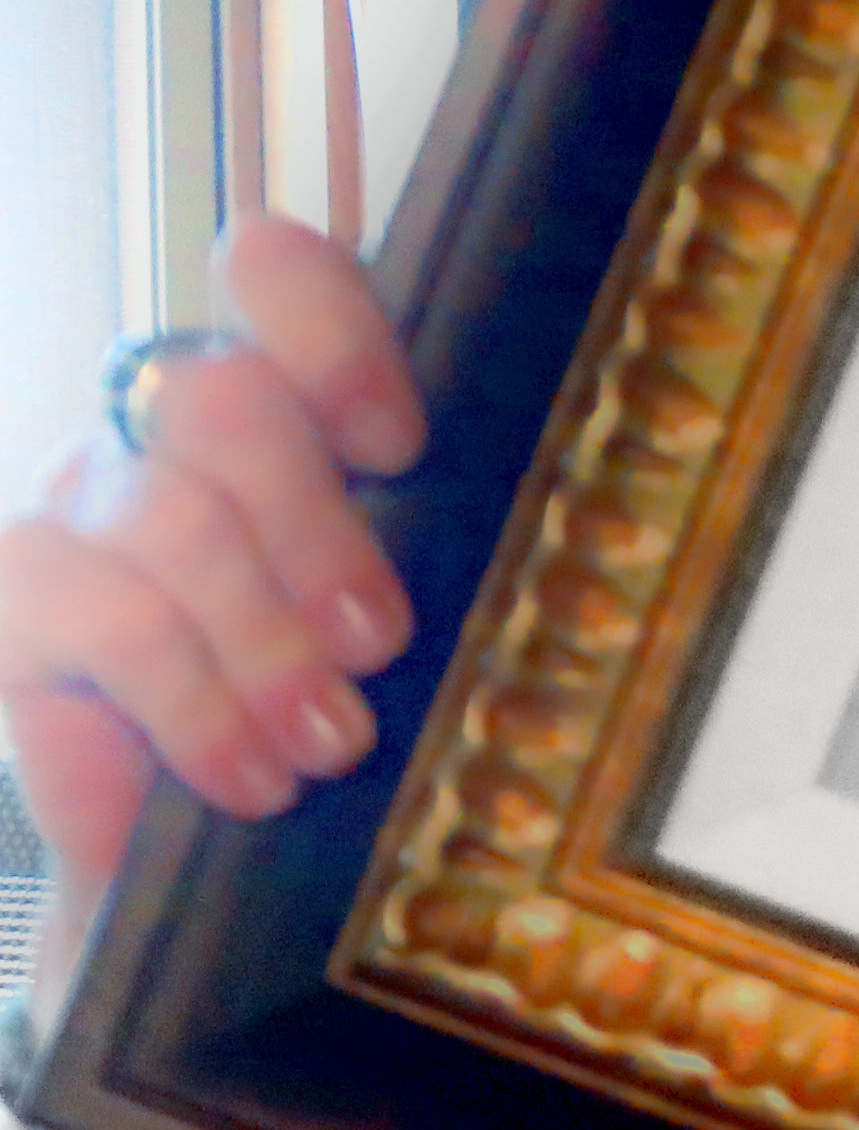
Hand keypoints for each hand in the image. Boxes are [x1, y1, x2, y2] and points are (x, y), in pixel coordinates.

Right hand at [0, 213, 425, 889]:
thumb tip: (536, 559)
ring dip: (266, 643)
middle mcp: (163, 437)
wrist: (207, 849)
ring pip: (171, 515)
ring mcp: (81, 508)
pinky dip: (196, 707)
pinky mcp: (22, 601)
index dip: (328, 333)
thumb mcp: (401, 634)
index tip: (396, 445)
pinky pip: (105, 617)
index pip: (272, 280)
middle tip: (381, 645)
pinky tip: (252, 780)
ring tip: (332, 743)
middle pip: (222, 398)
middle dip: (317, 529)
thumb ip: (434, 564)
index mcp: (279, 412)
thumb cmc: (331, 720)